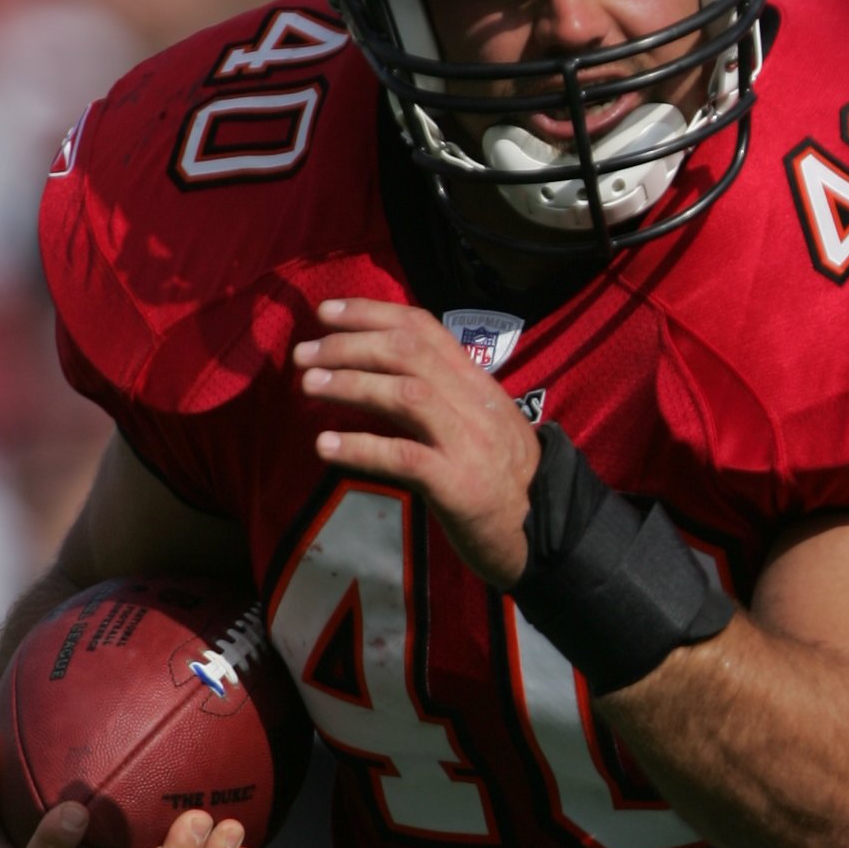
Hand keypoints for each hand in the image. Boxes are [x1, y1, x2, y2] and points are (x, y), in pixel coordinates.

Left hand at [294, 298, 539, 586]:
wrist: (545, 535)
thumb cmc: (504, 481)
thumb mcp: (482, 422)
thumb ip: (445, 394)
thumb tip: (386, 368)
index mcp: (478, 383)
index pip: (424, 328)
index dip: (371, 313)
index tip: (327, 312)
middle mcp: (475, 403)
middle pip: (407, 352)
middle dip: (348, 345)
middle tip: (303, 353)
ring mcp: (469, 444)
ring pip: (406, 394)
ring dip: (350, 384)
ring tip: (308, 386)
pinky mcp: (459, 486)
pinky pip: (404, 457)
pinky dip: (360, 447)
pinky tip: (325, 445)